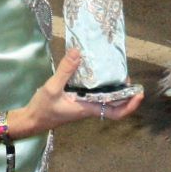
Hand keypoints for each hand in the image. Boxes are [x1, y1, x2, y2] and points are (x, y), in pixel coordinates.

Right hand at [16, 48, 142, 135]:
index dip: (130, 105)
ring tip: (117, 72)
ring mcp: (84, 105)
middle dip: (126, 93)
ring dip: (115, 89)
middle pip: (115, 105)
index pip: (116, 113)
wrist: (31, 120)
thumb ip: (65, 70)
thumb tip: (77, 51)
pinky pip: (95, 95)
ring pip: (106, 99)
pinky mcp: (78, 101)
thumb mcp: (52, 88)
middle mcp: (90, 107)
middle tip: (129, 77)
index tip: (139, 94)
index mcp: (88, 108)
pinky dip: (101, 86)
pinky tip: (97, 73)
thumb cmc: (43, 108)